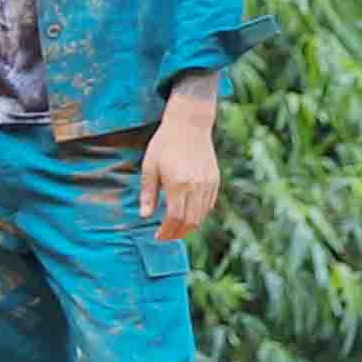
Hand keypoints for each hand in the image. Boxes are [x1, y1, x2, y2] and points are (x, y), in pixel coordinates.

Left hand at [140, 92, 222, 241]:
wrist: (189, 124)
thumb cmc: (165, 143)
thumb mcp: (149, 166)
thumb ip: (148, 193)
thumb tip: (145, 215)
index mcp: (178, 183)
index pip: (175, 218)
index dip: (166, 231)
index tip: (158, 236)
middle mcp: (196, 186)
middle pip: (190, 221)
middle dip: (177, 233)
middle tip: (166, 237)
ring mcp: (208, 184)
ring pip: (202, 216)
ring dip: (189, 227)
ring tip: (175, 229)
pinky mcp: (215, 180)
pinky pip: (209, 205)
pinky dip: (199, 215)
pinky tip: (187, 216)